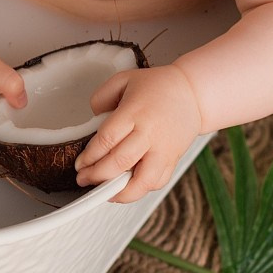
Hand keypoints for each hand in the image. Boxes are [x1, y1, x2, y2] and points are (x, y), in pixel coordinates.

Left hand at [75, 63, 203, 203]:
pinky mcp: (173, 159)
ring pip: (141, 181)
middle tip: (84, 179)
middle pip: (119, 163)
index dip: (89, 156)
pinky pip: (157, 183)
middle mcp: (150, 134)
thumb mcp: (123, 80)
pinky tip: (126, 189)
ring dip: (119, 192)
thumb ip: (101, 98)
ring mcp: (163, 150)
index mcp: (135, 113)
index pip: (107, 140)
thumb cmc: (157, 86)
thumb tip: (92, 121)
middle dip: (96, 176)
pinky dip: (140, 191)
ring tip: (105, 193)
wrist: (192, 93)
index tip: (80, 164)